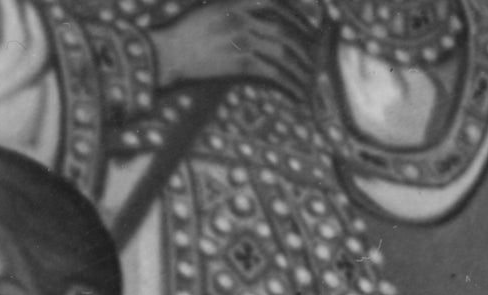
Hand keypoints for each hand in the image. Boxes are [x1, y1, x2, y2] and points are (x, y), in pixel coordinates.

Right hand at [149, 0, 324, 82]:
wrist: (170, 51)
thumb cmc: (188, 31)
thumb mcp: (212, 9)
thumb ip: (237, 9)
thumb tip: (260, 16)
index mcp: (235, 2)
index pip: (275, 1)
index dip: (297, 11)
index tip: (310, 23)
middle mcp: (241, 18)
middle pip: (284, 31)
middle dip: (305, 46)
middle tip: (317, 58)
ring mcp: (242, 40)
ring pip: (282, 53)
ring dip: (301, 68)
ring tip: (311, 79)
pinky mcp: (240, 63)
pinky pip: (273, 73)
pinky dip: (290, 83)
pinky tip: (298, 92)